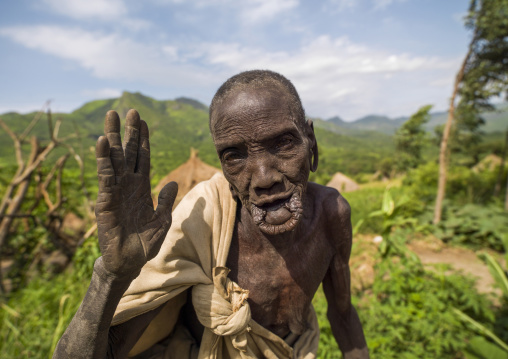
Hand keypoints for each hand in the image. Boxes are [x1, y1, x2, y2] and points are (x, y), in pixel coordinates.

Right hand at [95, 109, 177, 278]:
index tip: (144, 122)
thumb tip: (173, 182)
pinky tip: (103, 142)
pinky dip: (104, 159)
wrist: (129, 263)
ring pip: (115, 158)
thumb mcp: (162, 221)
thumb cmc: (145, 244)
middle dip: (130, 132)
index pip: (143, 159)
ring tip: (112, 116)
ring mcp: (116, 190)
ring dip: (113, 137)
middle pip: (129, 153)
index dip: (144, 141)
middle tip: (130, 110)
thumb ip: (165, 201)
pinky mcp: (106, 199)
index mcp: (142, 188)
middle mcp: (128, 185)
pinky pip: (105, 176)